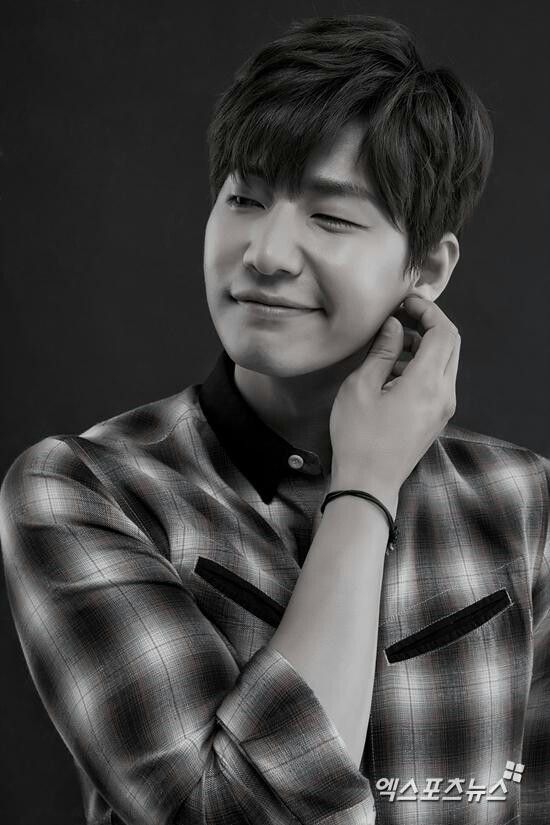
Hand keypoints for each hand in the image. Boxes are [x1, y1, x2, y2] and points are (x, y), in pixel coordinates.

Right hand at [329, 295, 459, 508]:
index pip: (444, 332)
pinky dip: (421, 367)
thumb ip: (382, 352)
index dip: (428, 310)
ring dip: (423, 347)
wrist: (368, 485)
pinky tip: (391, 373)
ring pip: (445, 363)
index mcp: (428, 383)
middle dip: (429, 325)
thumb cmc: (358, 438)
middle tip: (401, 316)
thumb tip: (395, 327)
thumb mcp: (361, 388)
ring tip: (390, 346)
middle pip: (451, 345)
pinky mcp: (435, 418)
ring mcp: (443, 408)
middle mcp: (444, 394)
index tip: (405, 302)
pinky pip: (437, 382)